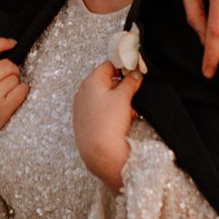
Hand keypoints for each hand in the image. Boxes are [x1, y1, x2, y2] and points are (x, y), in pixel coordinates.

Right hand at [0, 38, 29, 207]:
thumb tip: (6, 53)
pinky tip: (13, 98)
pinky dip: (22, 92)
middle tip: (3, 81)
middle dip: (11, 70)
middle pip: (8, 64)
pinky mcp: (2, 109)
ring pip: (16, 77)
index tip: (11, 43)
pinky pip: (22, 90)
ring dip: (15, 83)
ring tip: (4, 94)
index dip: (2, 43)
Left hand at [73, 59, 141, 190]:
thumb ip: (130, 82)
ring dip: (119, 102)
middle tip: (134, 96)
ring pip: (106, 98)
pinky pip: (102, 111)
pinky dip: (113, 113)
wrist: (99, 153)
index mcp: (90, 82)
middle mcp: (82, 93)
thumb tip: (135, 74)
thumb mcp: (123, 97)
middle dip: (122, 88)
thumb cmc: (108, 123)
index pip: (108, 66)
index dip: (123, 68)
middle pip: (106, 82)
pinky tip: (122, 121)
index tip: (135, 73)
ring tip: (129, 113)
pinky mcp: (85, 121)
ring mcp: (82, 108)